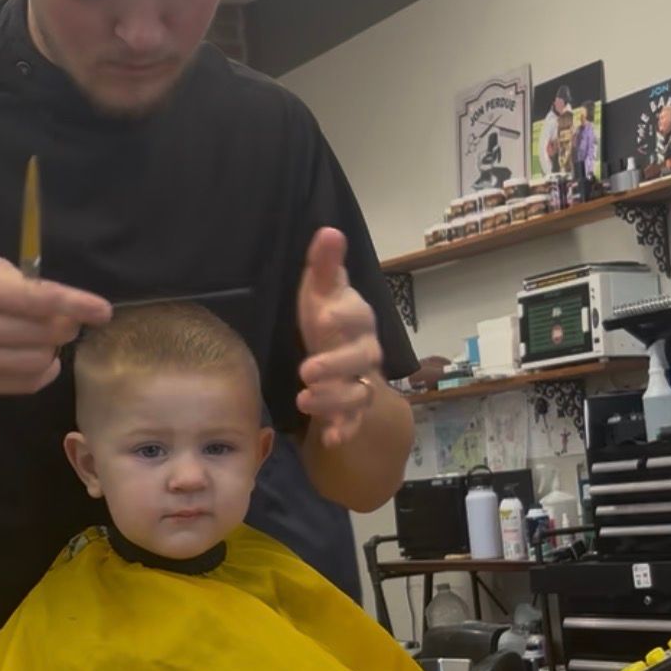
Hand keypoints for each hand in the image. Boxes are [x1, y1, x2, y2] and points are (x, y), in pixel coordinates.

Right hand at [0, 258, 111, 395]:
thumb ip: (14, 279)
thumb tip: (58, 300)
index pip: (37, 299)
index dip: (75, 304)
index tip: (103, 310)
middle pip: (42, 334)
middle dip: (66, 327)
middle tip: (69, 321)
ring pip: (36, 362)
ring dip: (54, 351)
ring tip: (50, 340)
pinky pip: (21, 384)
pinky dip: (43, 374)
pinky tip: (43, 362)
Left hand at [296, 228, 383, 448]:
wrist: (340, 354)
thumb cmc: (327, 316)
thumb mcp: (321, 289)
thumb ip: (325, 265)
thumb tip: (328, 230)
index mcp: (358, 319)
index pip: (357, 315)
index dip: (344, 316)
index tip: (324, 316)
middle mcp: (366, 351)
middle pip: (361, 360)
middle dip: (336, 367)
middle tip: (307, 371)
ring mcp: (361, 382)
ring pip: (358, 394)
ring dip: (334, 401)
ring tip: (304, 401)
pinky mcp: (353, 409)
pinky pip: (355, 422)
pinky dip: (345, 431)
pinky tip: (331, 439)